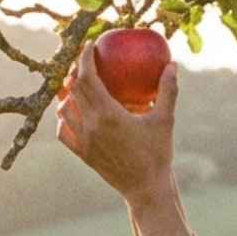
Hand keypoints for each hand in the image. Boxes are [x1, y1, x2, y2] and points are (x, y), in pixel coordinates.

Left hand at [54, 38, 178, 205]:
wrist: (146, 189)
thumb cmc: (158, 154)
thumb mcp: (165, 120)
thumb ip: (167, 90)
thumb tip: (173, 64)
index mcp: (108, 113)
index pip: (87, 76)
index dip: (85, 58)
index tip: (90, 46)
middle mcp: (91, 125)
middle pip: (73, 88)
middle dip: (75, 71)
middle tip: (86, 63)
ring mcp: (84, 140)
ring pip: (64, 109)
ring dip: (67, 94)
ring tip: (76, 87)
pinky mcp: (82, 154)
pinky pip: (63, 132)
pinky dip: (63, 119)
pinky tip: (70, 114)